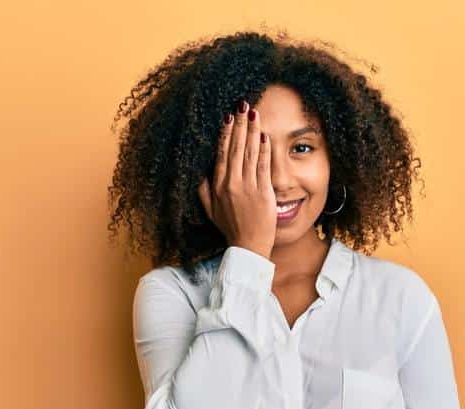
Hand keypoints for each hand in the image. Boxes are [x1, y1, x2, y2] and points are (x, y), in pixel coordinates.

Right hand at [197, 100, 276, 258]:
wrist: (248, 247)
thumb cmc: (230, 228)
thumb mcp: (210, 210)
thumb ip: (204, 189)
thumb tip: (200, 172)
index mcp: (217, 185)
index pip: (222, 153)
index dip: (225, 133)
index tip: (228, 117)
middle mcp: (231, 183)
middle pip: (236, 147)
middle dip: (239, 124)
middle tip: (243, 104)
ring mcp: (247, 187)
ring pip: (249, 152)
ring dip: (252, 130)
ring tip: (254, 113)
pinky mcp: (263, 192)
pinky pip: (263, 165)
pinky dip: (264, 149)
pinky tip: (264, 135)